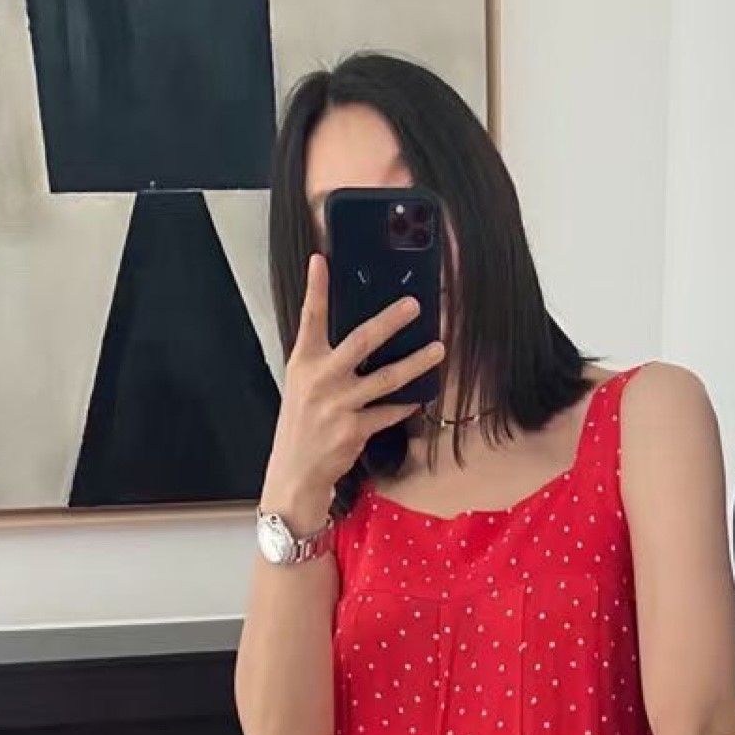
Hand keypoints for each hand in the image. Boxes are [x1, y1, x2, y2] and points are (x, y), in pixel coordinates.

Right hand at [260, 252, 443, 531]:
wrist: (295, 473)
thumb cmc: (302, 426)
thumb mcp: (303, 385)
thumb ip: (325, 360)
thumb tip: (362, 338)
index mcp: (304, 362)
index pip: (310, 318)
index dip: (316, 288)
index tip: (321, 260)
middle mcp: (320, 379)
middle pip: (361, 341)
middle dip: (390, 321)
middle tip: (414, 305)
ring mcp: (338, 405)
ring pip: (386, 378)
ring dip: (416, 363)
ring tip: (439, 349)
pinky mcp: (354, 430)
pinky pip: (389, 412)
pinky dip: (406, 405)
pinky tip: (421, 397)